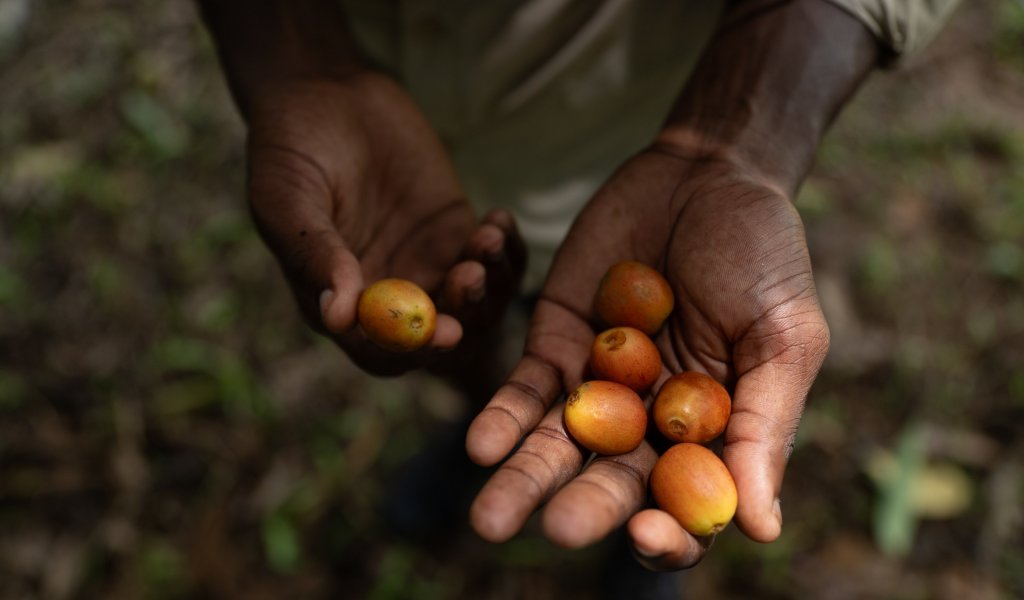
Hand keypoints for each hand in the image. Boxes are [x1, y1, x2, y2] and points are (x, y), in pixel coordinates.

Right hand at [246, 73, 523, 374]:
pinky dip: (506, 252)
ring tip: (488, 237)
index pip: (381, 351)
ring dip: (490, 284)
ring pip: (474, 303)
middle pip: (438, 336)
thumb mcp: (288, 198)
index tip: (443, 332)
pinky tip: (497, 221)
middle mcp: (385, 295)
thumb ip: (314, 255)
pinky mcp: (455, 233)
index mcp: (337, 302)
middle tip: (470, 276)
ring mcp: (425, 265)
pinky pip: (493, 262)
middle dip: (463, 316)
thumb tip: (337, 317)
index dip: (414, 350)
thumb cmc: (291, 146)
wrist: (325, 92)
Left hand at [465, 146, 830, 568]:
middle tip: (556, 530)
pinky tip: (479, 445)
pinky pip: (526, 390)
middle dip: (583, 509)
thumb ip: (764, 425)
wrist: (707, 174)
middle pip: (612, 484)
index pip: (688, 508)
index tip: (646, 531)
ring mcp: (598, 388)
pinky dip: (502, 418)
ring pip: (557, 448)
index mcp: (712, 436)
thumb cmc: (765, 256)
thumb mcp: (783, 336)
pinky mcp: (555, 345)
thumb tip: (761, 529)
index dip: (668, 532)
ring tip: (489, 519)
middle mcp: (650, 425)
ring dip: (523, 482)